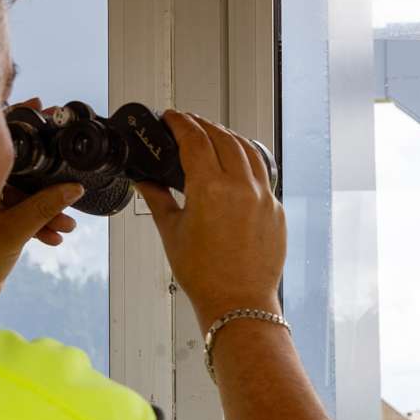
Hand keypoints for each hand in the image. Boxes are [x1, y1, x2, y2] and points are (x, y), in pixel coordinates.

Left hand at [0, 100, 81, 317]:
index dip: (24, 122)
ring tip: (66, 225)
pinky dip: (34, 222)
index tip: (43, 108)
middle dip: (47, 180)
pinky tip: (51, 236)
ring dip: (45, 209)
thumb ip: (44, 207)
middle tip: (70, 173)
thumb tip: (72, 188)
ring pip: (19, 194)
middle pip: (15, 167)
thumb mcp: (15, 230)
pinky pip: (16, 214)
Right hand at [135, 110, 283, 327]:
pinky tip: (237, 163)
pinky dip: (248, 160)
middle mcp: (241, 187)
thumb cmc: (205, 275)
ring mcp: (263, 197)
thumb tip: (143, 182)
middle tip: (188, 124)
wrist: (238, 303)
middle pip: (223, 138)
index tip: (172, 117)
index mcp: (211, 189)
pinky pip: (262, 173)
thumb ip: (158, 198)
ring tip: (214, 135)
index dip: (181, 123)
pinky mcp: (276, 209)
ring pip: (248, 150)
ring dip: (228, 137)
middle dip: (203, 125)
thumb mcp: (172, 232)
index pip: (195, 140)